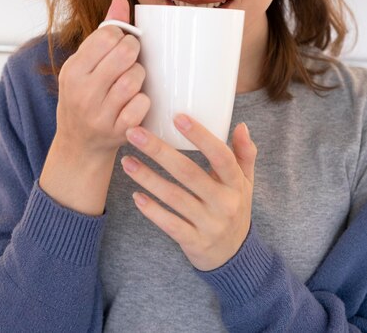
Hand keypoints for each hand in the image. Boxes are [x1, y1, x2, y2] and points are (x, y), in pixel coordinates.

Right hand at [55, 0, 150, 155]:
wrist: (78, 145)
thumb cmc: (84, 97)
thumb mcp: (84, 64)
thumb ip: (104, 30)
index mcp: (73, 69)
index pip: (107, 35)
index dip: (121, 36)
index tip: (120, 44)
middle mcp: (82, 91)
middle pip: (124, 54)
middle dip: (134, 52)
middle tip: (131, 59)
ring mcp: (98, 114)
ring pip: (134, 79)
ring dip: (139, 77)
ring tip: (132, 80)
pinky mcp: (116, 132)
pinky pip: (141, 106)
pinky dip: (143, 102)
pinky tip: (134, 102)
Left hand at [121, 116, 256, 270]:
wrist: (235, 256)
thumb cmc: (235, 207)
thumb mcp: (245, 181)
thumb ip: (244, 153)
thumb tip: (241, 125)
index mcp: (236, 183)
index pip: (220, 156)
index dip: (200, 136)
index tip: (177, 117)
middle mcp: (224, 203)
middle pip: (189, 173)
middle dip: (158, 150)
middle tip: (134, 133)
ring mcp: (209, 224)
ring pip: (174, 197)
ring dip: (147, 177)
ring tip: (126, 161)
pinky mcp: (194, 242)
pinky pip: (170, 224)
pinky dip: (152, 210)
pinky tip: (135, 195)